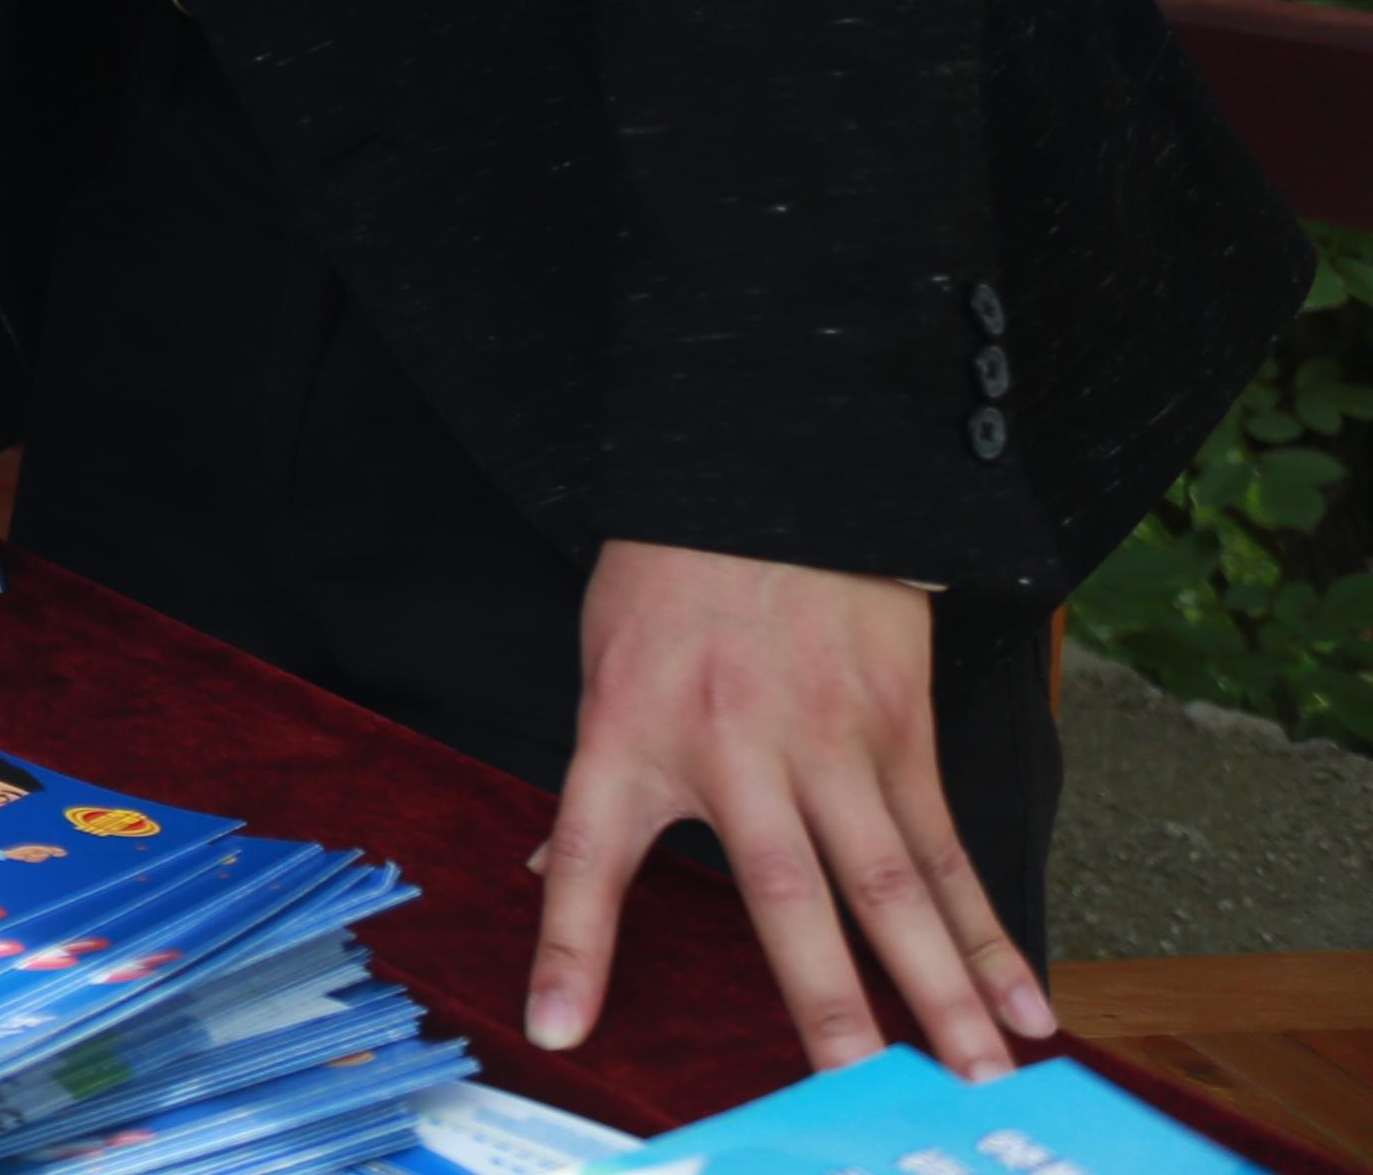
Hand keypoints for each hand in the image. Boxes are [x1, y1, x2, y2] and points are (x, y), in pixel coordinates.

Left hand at [527, 540, 1046, 1077]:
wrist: (767, 475)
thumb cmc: (670, 579)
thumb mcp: (603, 666)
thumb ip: (597, 779)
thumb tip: (548, 867)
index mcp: (631, 734)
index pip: (585, 856)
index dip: (570, 943)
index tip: (559, 1025)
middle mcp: (733, 750)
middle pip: (782, 894)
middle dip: (821, 1001)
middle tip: (855, 1094)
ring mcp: (830, 744)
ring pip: (891, 886)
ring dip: (936, 987)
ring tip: (975, 1073)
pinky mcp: (901, 735)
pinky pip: (947, 849)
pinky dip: (985, 931)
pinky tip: (1022, 1001)